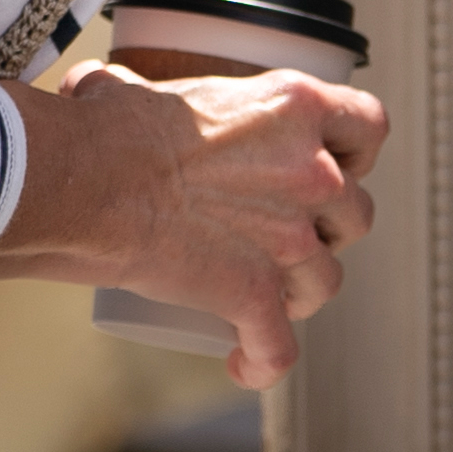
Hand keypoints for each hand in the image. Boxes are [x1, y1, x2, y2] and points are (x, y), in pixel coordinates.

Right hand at [0, 62, 386, 386]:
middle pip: (355, 212)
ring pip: (327, 279)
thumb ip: (137, 88)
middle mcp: (310, 170)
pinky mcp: (254, 294)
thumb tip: (97, 89)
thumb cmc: (104, 130)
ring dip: (302, 291)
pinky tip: (244, 363)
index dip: (358, 153)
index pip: (369, 127)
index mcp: (295, 108)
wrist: (83, 183)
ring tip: (269, 297)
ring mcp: (289, 237)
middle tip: (287, 235)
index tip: (337, 166)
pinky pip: (278, 346)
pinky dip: (262, 361)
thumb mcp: (143, 90)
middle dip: (329, 230)